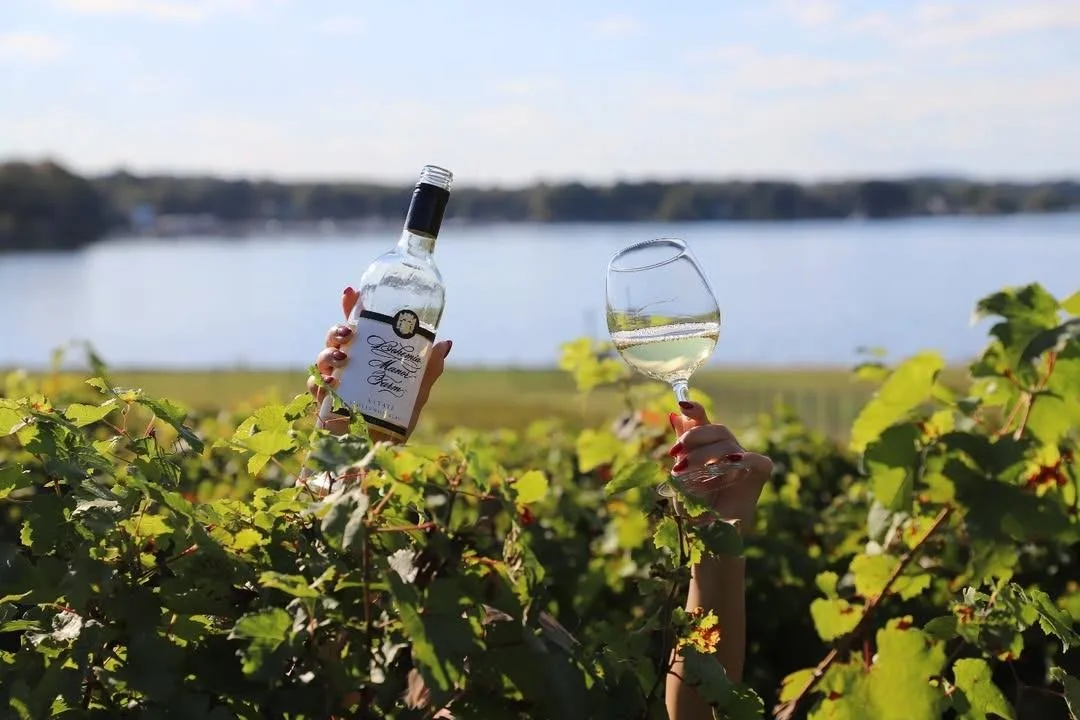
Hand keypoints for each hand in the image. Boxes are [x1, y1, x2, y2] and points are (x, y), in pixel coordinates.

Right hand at [306, 286, 452, 442]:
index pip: (356, 327)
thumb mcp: (416, 392)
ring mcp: (334, 384)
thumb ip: (428, 369)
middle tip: (349, 333)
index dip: (351, 308)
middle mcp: (347, 367)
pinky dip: (320, 383)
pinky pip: (316, 388)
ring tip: (342, 358)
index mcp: (367, 357)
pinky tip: (330, 382)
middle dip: (337, 330)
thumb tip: (447, 343)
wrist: (381, 451)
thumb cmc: (396, 419)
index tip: (351, 292)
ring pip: (322, 359)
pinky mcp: (324, 404)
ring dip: (328, 354)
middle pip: (335, 339)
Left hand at [667, 401, 772, 528]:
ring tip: (683, 469)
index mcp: (711, 449)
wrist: (706, 535)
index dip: (697, 411)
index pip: (706, 422)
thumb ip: (682, 445)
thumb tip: (674, 414)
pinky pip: (756, 460)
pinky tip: (730, 463)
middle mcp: (729, 452)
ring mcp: (744, 463)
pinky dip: (743, 459)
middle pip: (718, 430)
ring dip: (703, 454)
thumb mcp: (682, 473)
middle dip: (694, 436)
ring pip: (728, 444)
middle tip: (674, 452)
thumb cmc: (694, 507)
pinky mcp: (758, 476)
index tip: (682, 404)